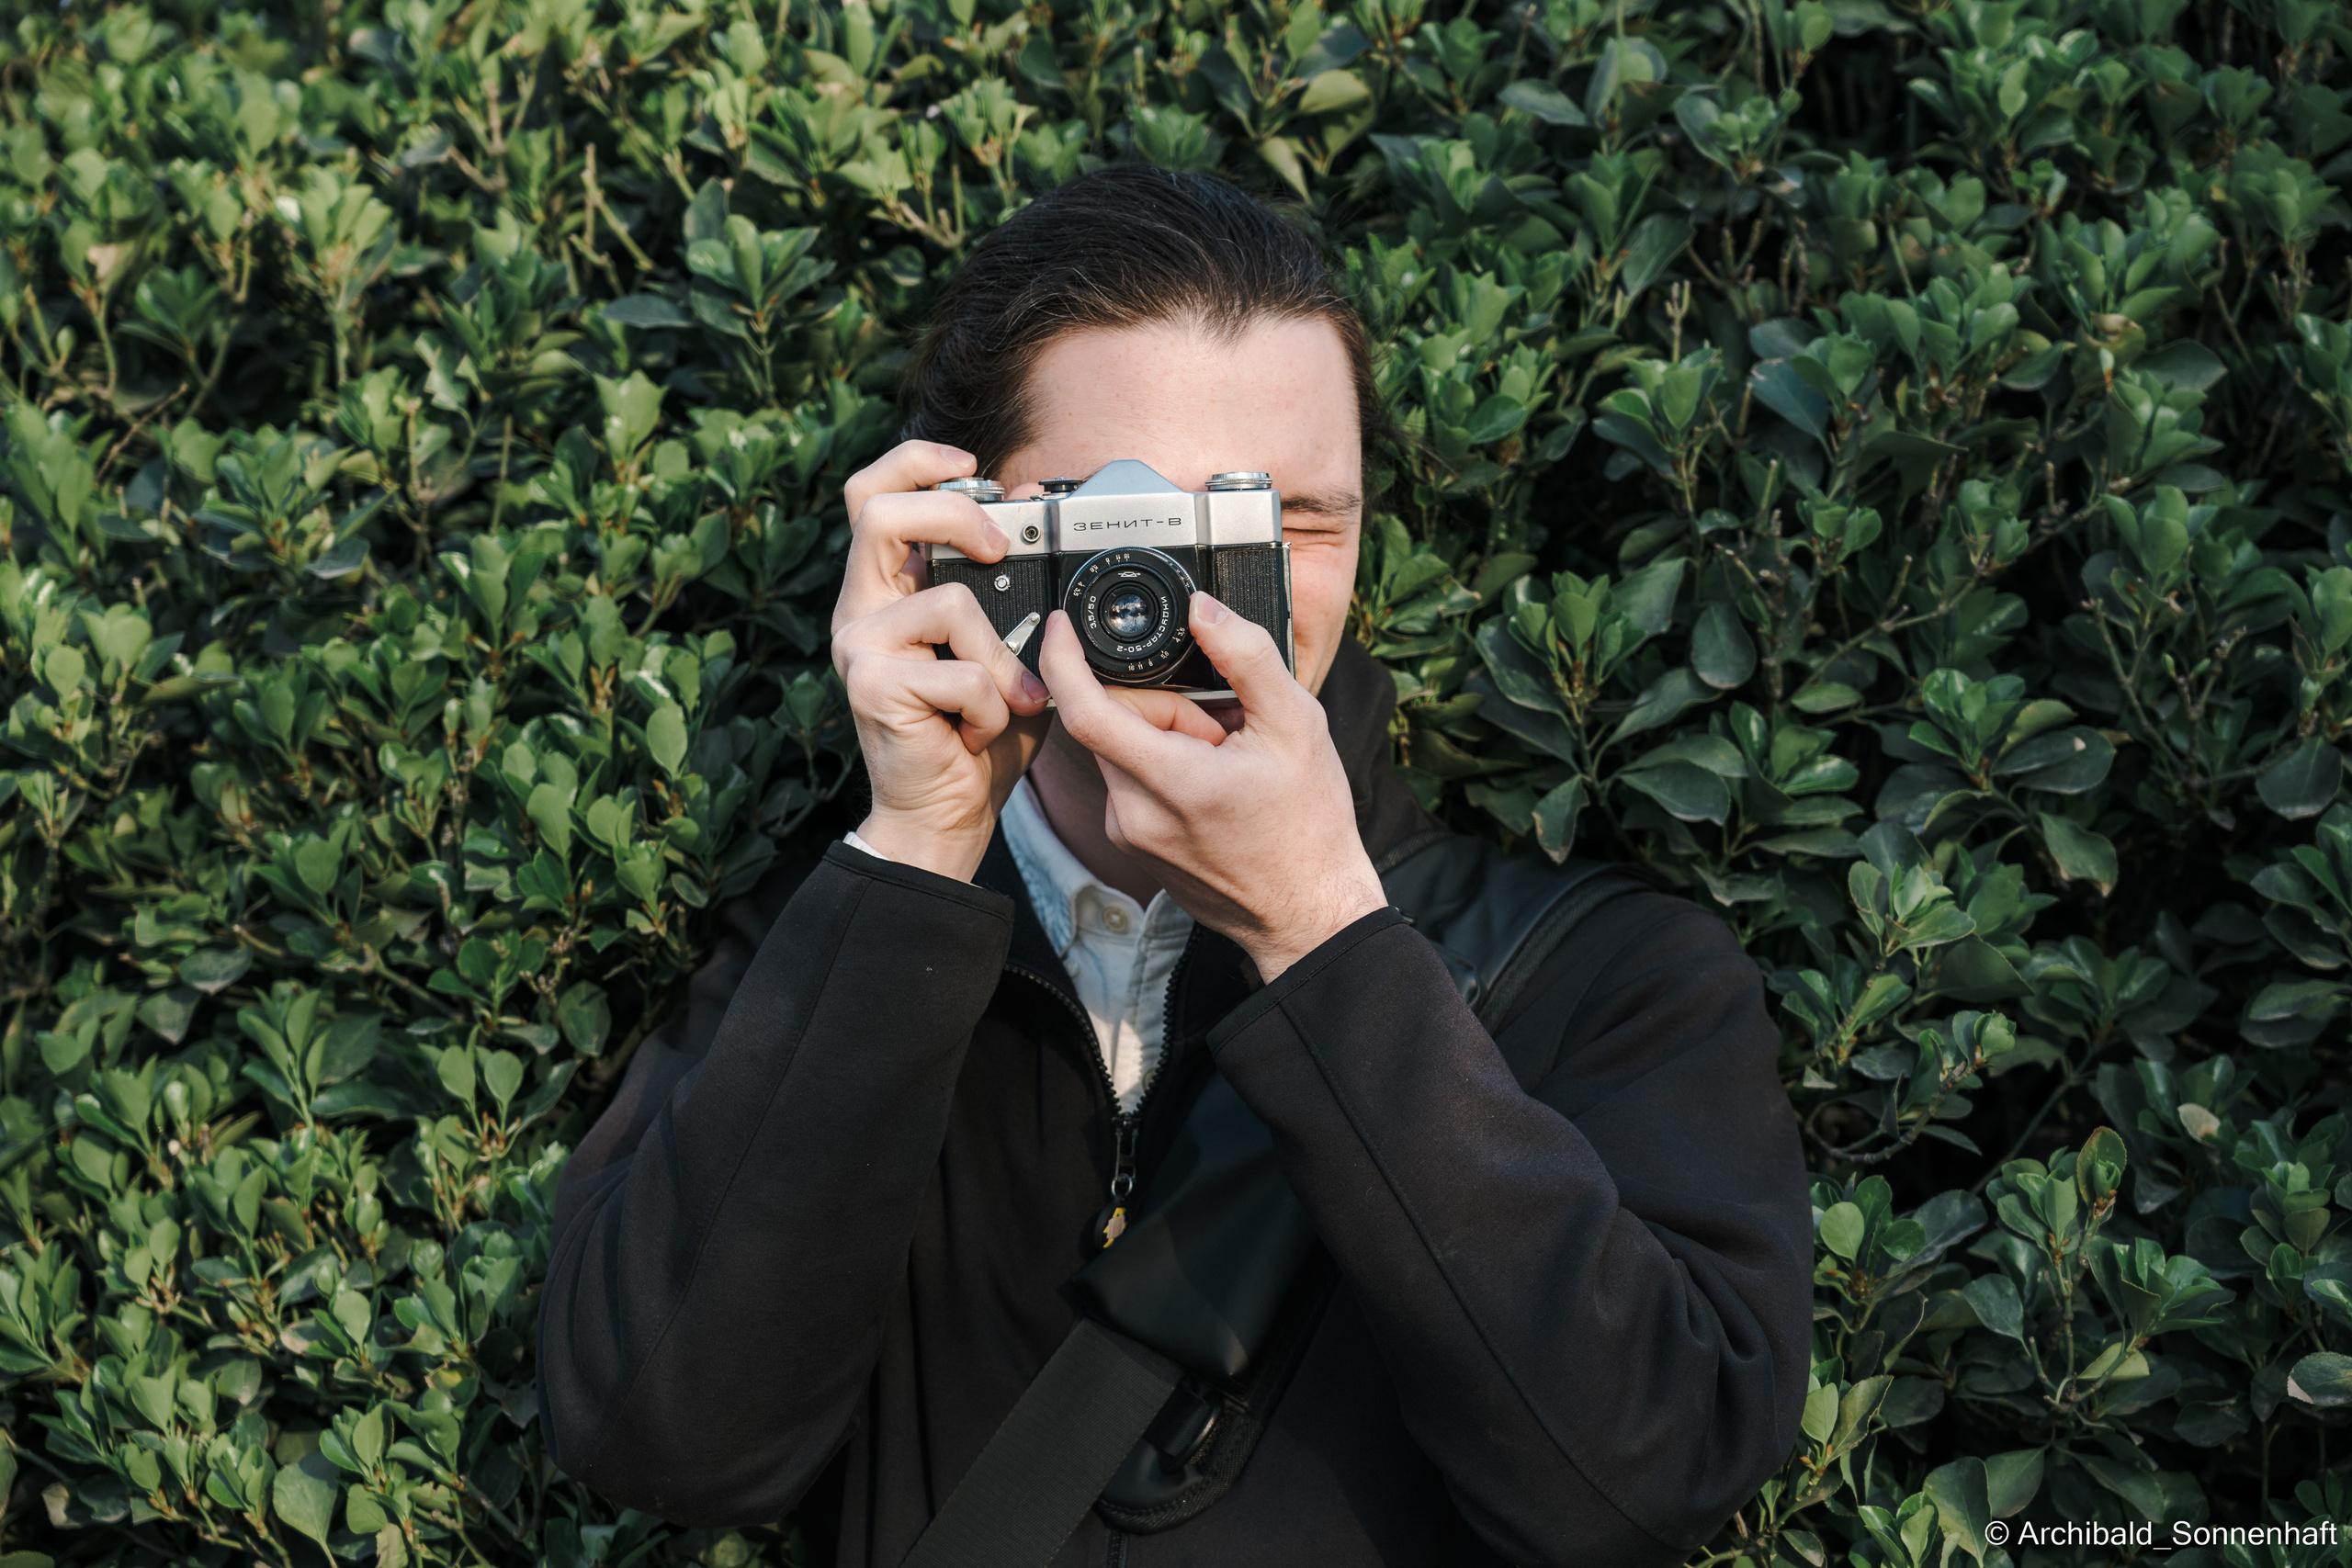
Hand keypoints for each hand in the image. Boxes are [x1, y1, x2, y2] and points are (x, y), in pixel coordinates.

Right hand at [832, 441, 1051, 880]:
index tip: (970, 467)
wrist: (947, 816)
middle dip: (951, 515)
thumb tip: (1037, 507)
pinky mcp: (870, 687)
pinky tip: (978, 733)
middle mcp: (861, 611)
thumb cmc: (976, 735)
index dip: (914, 463)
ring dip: (1001, 660)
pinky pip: (960, 673)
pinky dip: (992, 707)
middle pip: (877, 512)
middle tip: (998, 549)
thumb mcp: (1007, 650)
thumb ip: (1016, 588)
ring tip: (1005, 703)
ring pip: (950, 604)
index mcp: (887, 592)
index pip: (871, 495)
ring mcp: (859, 647)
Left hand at [1038, 594, 1386, 980]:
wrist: (1309, 912)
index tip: (1064, 625)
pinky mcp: (1135, 847)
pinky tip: (1213, 786)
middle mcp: (1134, 813)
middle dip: (1163, 706)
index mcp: (1170, 780)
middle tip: (1222, 729)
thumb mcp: (1297, 724)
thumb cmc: (1308, 829)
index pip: (1083, 710)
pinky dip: (1166, 769)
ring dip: (1166, 739)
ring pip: (1124, 751)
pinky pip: (1133, 783)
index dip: (1062, 658)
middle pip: (1114, 722)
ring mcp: (1130, 835)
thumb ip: (1246, 656)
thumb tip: (1205, 609)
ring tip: (1224, 762)